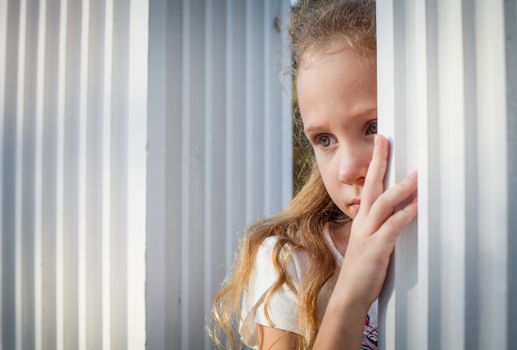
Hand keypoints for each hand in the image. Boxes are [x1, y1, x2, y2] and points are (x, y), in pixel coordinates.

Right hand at [333, 134, 417, 308]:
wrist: (350, 292)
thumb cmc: (363, 267)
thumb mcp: (368, 240)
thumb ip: (379, 224)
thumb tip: (398, 211)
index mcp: (362, 218)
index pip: (368, 185)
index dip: (375, 163)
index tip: (381, 142)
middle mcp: (363, 221)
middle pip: (371, 185)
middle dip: (379, 161)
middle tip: (385, 140)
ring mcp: (368, 233)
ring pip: (384, 203)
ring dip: (401, 188)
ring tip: (417, 175)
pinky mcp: (376, 247)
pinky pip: (393, 226)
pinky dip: (406, 214)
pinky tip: (418, 206)